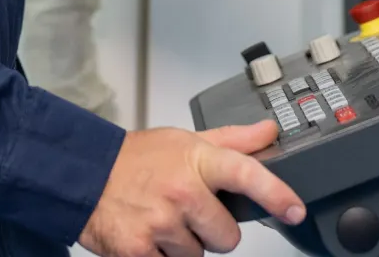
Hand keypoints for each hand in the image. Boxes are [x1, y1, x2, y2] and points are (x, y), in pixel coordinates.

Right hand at [78, 120, 305, 256]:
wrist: (84, 174)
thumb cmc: (137, 159)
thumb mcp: (184, 140)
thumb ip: (231, 140)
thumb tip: (269, 132)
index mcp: (197, 160)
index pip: (246, 173)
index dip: (275, 193)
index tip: (294, 210)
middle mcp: (182, 191)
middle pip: (228, 236)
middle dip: (213, 230)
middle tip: (190, 212)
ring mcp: (161, 223)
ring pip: (199, 255)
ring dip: (185, 245)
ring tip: (163, 220)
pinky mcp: (140, 250)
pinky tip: (150, 236)